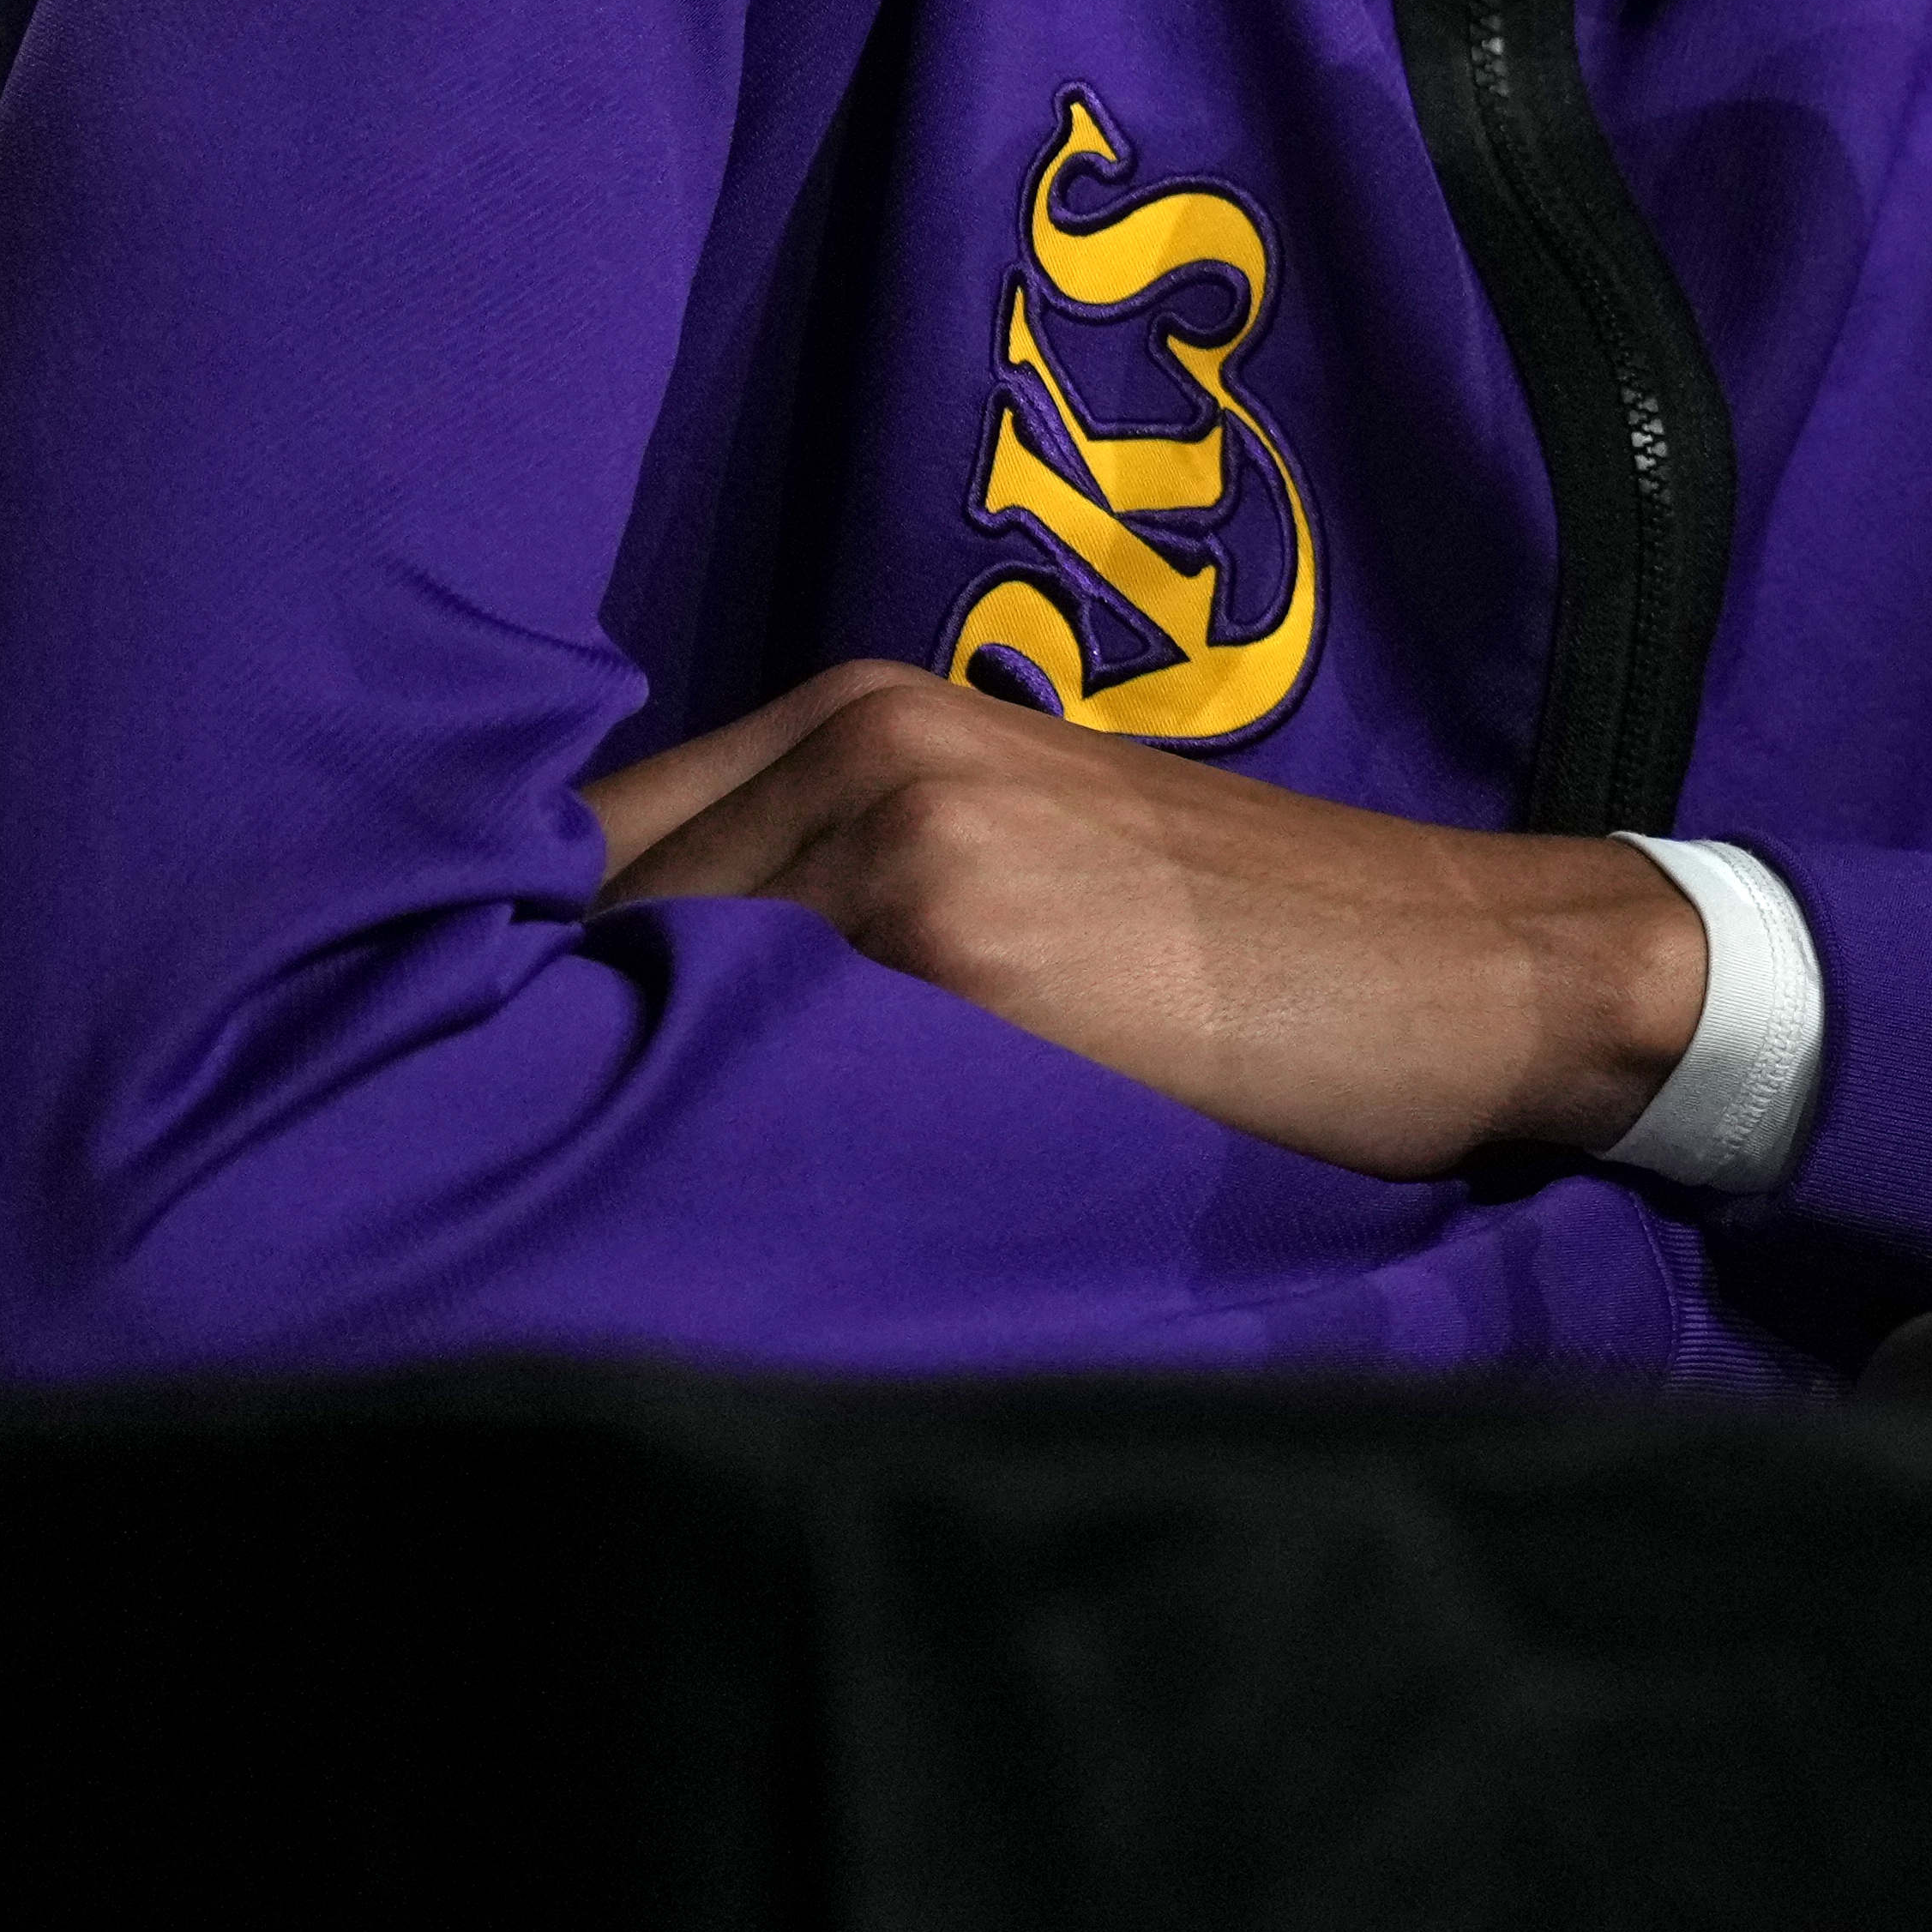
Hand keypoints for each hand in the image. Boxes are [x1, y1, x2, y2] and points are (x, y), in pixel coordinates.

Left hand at [582, 660, 1704, 1177]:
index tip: (463, 1082)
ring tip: (600, 1214)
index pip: (578, 848)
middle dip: (527, 1048)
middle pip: (582, 920)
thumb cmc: (1252, 949)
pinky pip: (756, 1068)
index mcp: (866, 717)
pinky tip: (720, 1213)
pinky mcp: (964, 958)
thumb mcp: (1022, 864)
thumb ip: (832, 886)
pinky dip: (711, 1142)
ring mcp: (908, 848)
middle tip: (501, 1176)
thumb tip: (592, 1021)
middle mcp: (866, 755)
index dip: (502, 973)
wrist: (1468, 973)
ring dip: (600, 1108)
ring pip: (647, 998)